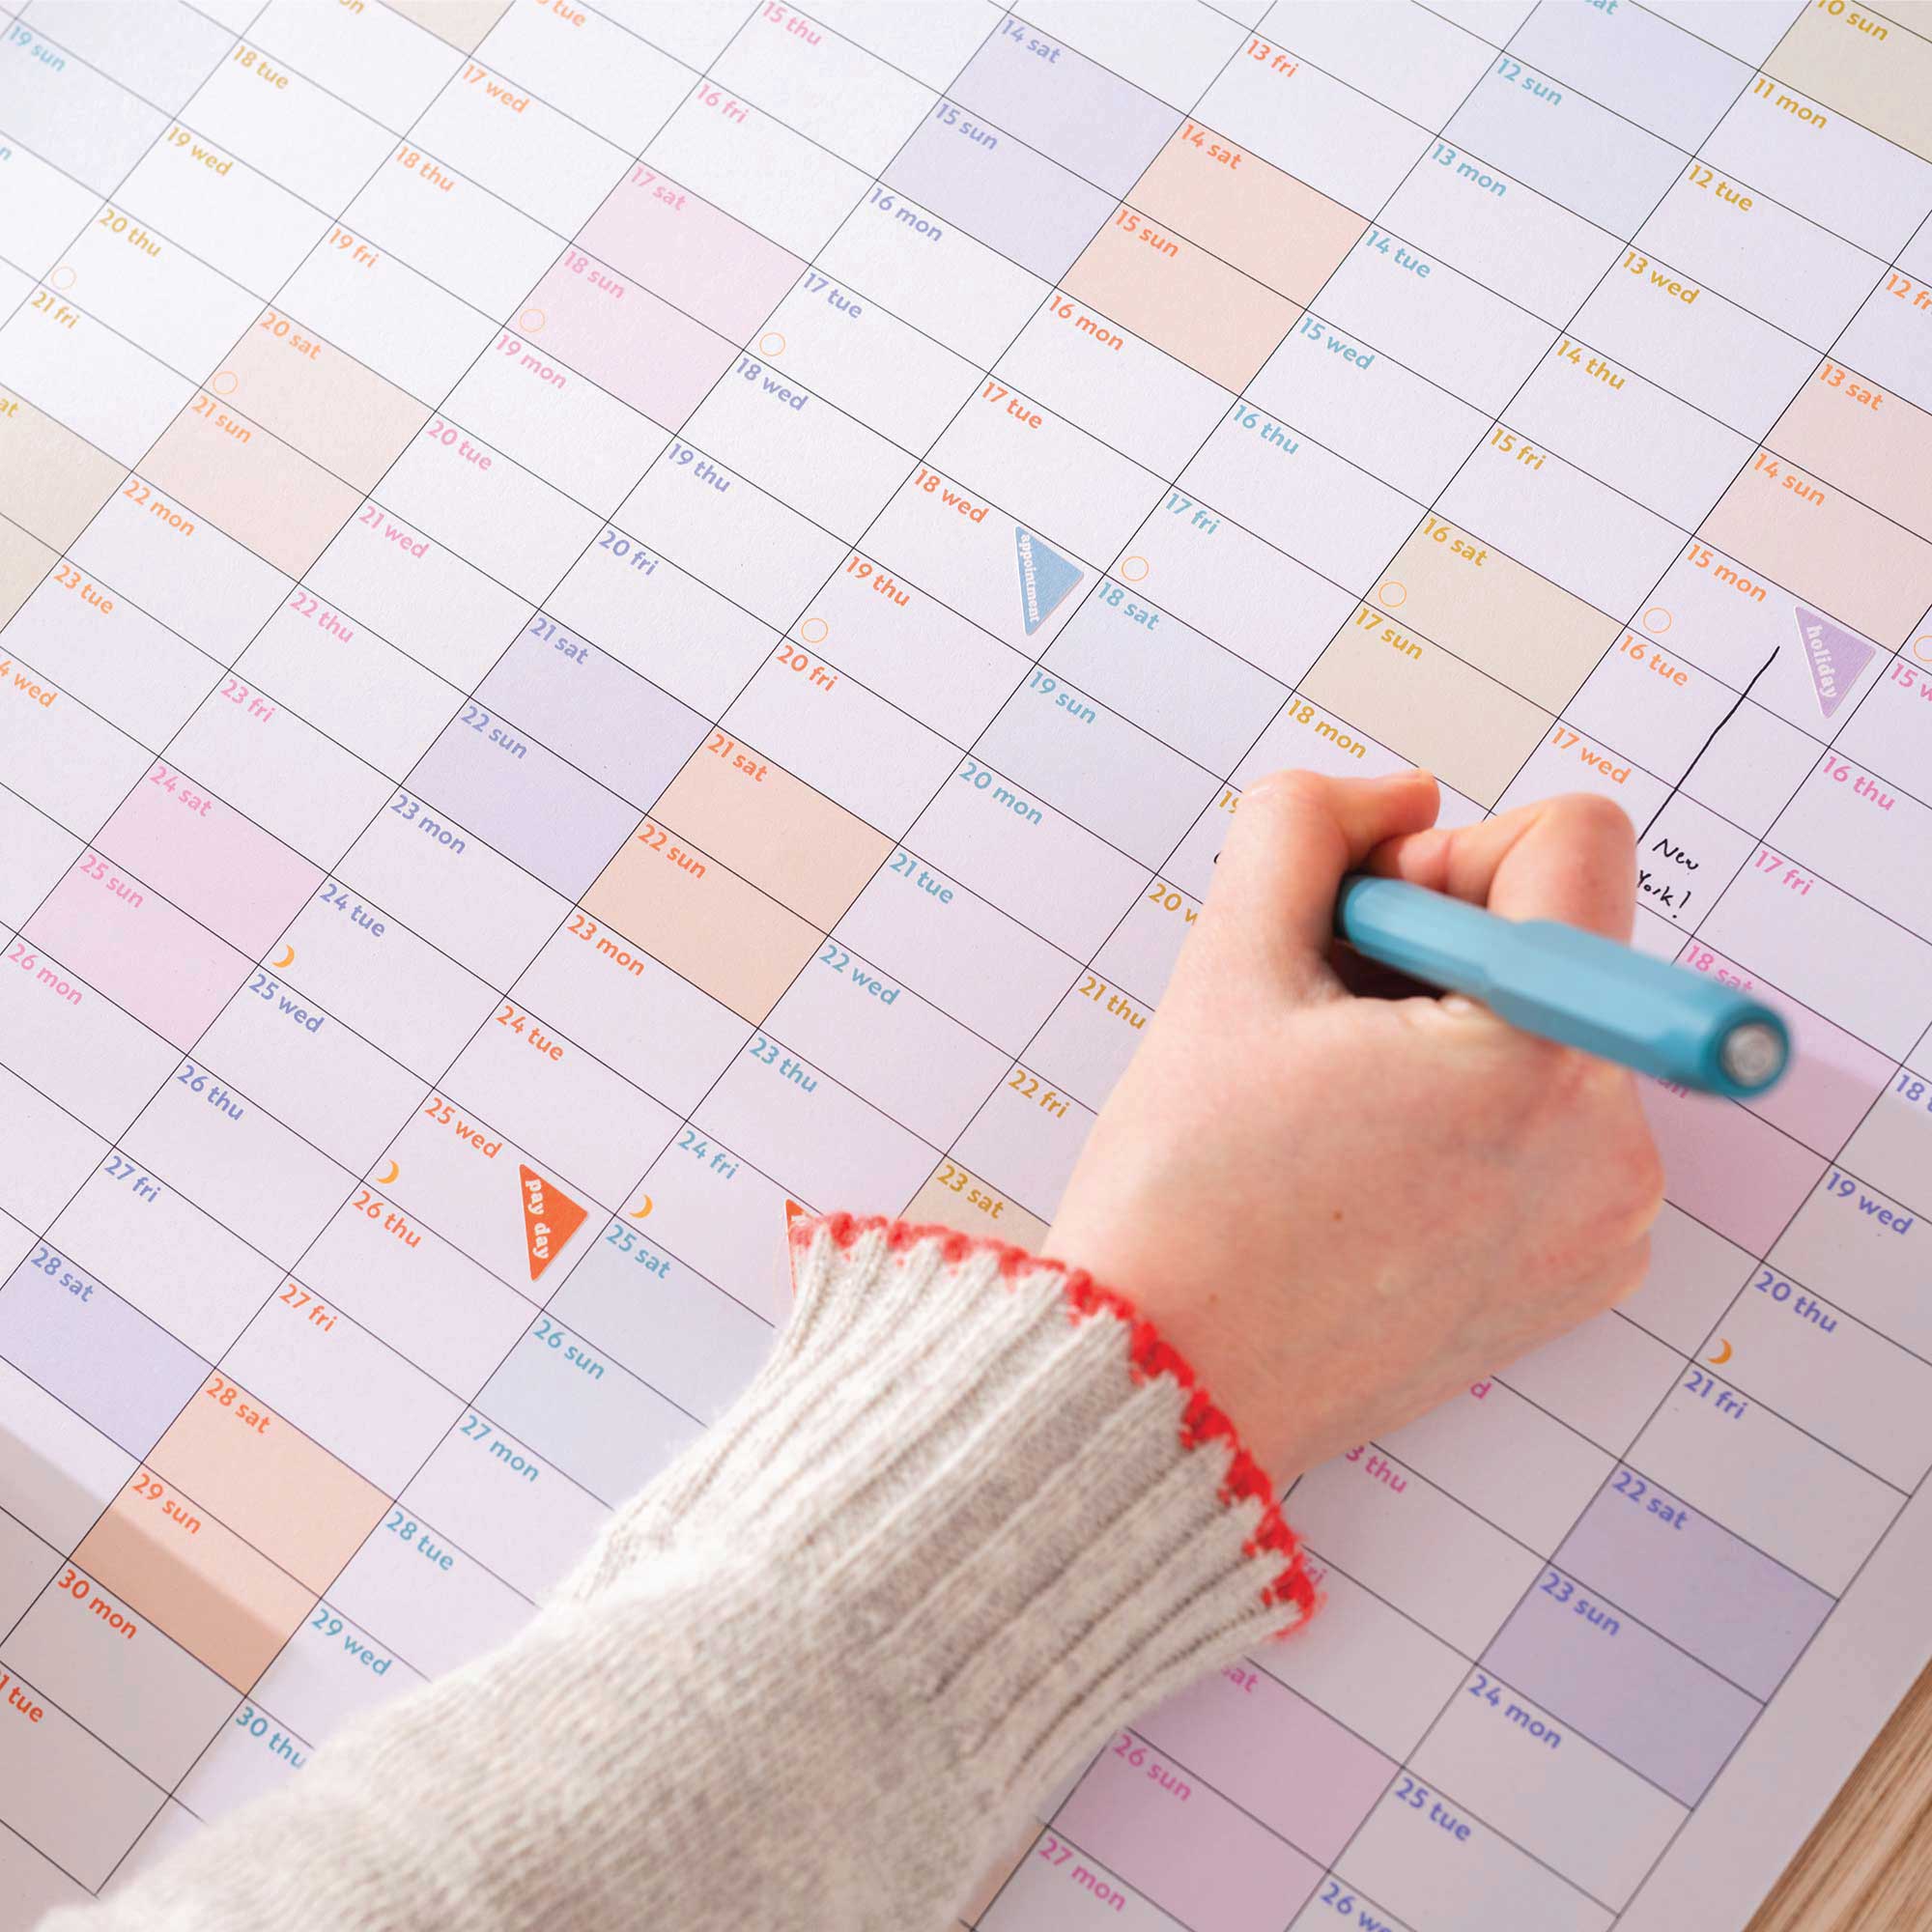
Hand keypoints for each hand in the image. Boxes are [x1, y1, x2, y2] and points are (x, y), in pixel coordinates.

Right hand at [1043, 768, 1664, 1477]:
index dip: (1447, 855)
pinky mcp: (1581, 1274)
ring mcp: (1608, 1224)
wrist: (1169, 1388)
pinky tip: (1364, 1173)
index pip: (1573, 842)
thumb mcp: (1224, 971)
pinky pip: (1552, 1129)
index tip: (1363, 935)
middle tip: (1317, 1038)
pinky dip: (1469, 1119)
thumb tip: (1399, 796)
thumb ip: (1305, 828)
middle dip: (1433, 957)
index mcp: (1544, 1060)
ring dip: (1444, 1037)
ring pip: (1549, 1035)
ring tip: (1330, 1118)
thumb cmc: (1187, 1201)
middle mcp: (1615, 1146)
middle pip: (1558, 944)